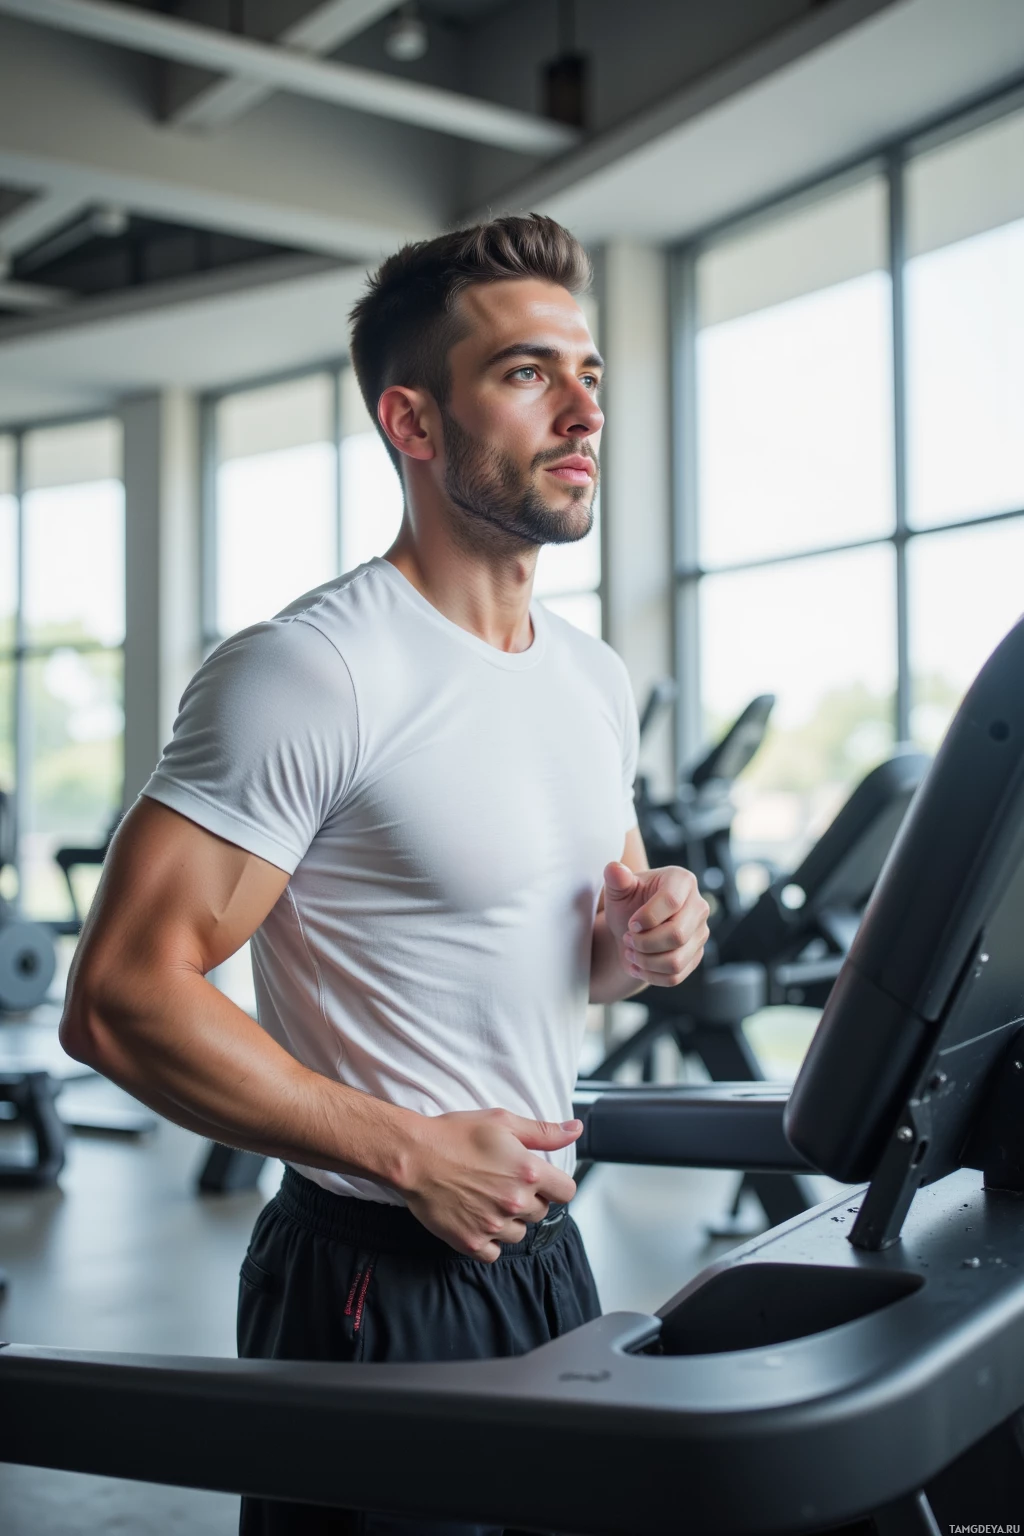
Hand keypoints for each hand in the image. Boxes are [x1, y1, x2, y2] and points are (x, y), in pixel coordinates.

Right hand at [399, 1109, 580, 1261]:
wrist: (414, 1156)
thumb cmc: (454, 1135)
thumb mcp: (502, 1122)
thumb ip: (543, 1132)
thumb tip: (575, 1130)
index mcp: (528, 1171)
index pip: (567, 1192)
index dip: (555, 1184)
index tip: (540, 1180)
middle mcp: (515, 1202)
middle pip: (541, 1212)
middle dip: (529, 1199)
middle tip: (503, 1182)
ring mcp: (493, 1226)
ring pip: (519, 1234)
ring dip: (510, 1220)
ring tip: (488, 1199)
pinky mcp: (471, 1242)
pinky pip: (494, 1253)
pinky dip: (490, 1241)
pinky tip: (478, 1219)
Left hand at [602, 862, 709, 988]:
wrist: (633, 928)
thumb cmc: (628, 902)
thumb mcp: (619, 889)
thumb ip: (616, 879)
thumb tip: (613, 868)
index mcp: (682, 881)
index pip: (671, 901)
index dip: (646, 917)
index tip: (631, 924)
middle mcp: (699, 906)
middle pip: (677, 934)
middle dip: (645, 943)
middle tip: (628, 939)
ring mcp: (701, 932)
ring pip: (676, 960)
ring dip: (645, 961)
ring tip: (630, 952)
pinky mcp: (696, 955)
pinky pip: (675, 976)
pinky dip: (650, 976)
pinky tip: (637, 966)